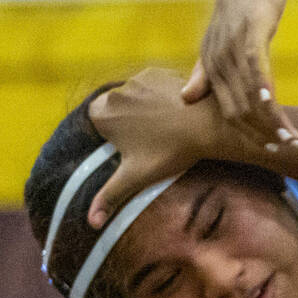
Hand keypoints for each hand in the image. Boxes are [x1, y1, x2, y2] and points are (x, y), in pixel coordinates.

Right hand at [86, 68, 218, 227]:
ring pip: (136, 99)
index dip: (115, 138)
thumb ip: (109, 196)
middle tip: (154, 141)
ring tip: (167, 129)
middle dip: (130, 125)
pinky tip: (177, 114)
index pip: (98, 125)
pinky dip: (162, 98)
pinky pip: (154, 88)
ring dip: (146, 111)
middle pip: (117, 111)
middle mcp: (115, 91)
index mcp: (101, 114)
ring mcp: (137, 79)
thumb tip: (91, 224)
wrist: (206, 126)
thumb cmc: (170, 153)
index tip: (134, 148)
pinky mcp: (159, 73)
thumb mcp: (136, 177)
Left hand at [180, 0, 297, 150]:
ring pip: (250, 95)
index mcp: (210, 69)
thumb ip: (203, 74)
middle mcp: (217, 61)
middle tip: (287, 149)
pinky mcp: (250, 32)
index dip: (249, 136)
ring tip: (294, 137)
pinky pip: (257, 68)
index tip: (271, 151)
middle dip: (263, 134)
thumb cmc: (239, 10)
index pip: (228, 115)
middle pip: (239, 111)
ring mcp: (232, 47)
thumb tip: (186, 99)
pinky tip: (278, 108)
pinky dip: (265, 90)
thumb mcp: (217, 43)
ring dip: (272, 120)